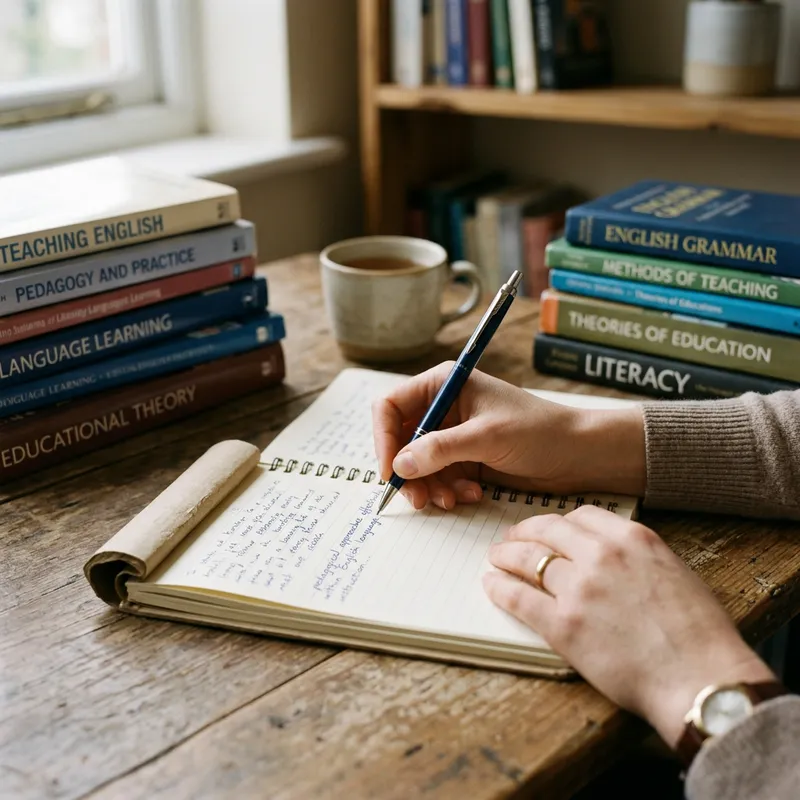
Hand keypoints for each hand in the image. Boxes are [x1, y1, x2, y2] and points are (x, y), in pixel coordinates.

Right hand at [371, 362, 645, 510]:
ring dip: (430, 486)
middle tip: (418, 499)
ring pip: (419, 465)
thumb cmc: (539, 431)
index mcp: (444, 384)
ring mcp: (454, 435)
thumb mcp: (487, 437)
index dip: (384, 438)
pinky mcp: (465, 459)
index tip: (390, 470)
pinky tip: (471, 494)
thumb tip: (399, 465)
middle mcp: (444, 408)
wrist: (579, 455)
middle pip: (400, 441)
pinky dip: (449, 491)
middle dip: (408, 471)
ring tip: (451, 501)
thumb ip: (440, 449)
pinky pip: (439, 478)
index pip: (391, 406)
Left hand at [484, 505, 774, 746]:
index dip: (558, 522)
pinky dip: (501, 589)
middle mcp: (602, 555)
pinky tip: (491, 585)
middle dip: (524, 533)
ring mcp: (579, 589)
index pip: (581, 516)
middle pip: (548, 532)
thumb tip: (612, 555)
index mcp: (633, 539)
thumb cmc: (700, 635)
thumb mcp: (675, 573)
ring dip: (506, 556)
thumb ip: (639, 557)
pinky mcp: (563, 625)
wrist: (702, 679)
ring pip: (528, 560)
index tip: (548, 528)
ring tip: (496, 558)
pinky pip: (520, 598)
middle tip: (511, 538)